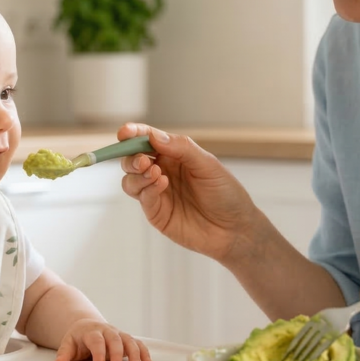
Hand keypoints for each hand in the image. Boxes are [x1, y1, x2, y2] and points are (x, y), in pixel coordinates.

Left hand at [53, 319, 152, 360]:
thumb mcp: (68, 343)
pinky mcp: (126, 339)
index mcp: (91, 331)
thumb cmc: (78, 338)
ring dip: (134, 353)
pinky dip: (143, 351)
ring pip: (128, 340)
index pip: (96, 341)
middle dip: (116, 354)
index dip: (98, 353)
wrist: (87, 326)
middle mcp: (107, 330)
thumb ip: (65, 353)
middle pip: (114, 339)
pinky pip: (137, 343)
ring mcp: (118, 334)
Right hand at [118, 123, 261, 262]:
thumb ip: (181, 148)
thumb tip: (154, 136)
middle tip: (143, 160)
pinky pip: (142, 197)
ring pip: (130, 180)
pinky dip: (147, 189)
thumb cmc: (226, 194)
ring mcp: (157, 193)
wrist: (234, 229)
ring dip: (137, 174)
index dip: (134, 134)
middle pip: (132, 159)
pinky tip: (162, 184)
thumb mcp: (208, 164)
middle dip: (131, 156)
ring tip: (154, 172)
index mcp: (174, 155)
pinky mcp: (156, 213)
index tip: (124, 132)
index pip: (148, 140)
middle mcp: (162, 172)